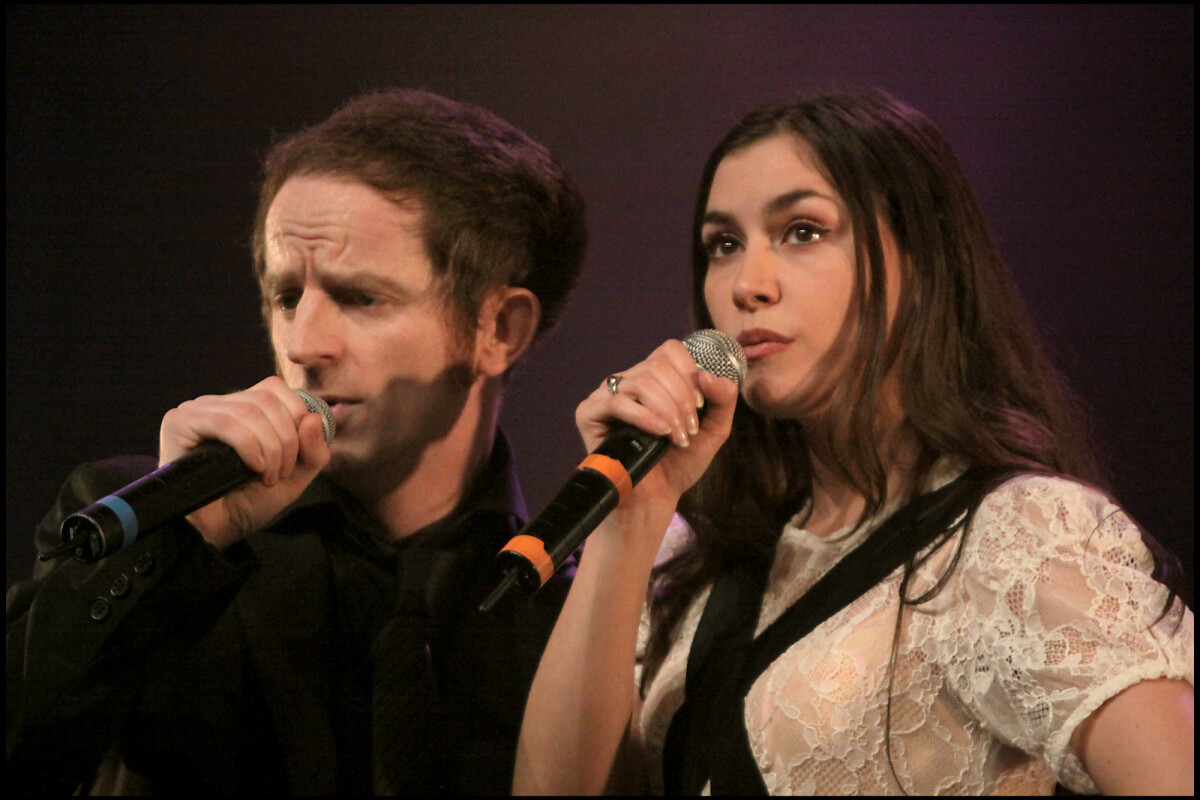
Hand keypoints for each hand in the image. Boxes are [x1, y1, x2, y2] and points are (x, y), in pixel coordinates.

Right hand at [158, 376, 329, 548]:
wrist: (215, 532)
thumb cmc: (250, 503)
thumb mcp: (295, 477)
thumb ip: (313, 450)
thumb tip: (313, 418)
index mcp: (243, 408)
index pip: (275, 388)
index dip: (296, 415)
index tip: (296, 456)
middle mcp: (218, 404)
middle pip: (266, 398)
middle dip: (286, 438)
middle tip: (281, 473)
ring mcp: (197, 411)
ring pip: (248, 410)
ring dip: (269, 446)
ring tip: (267, 477)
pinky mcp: (180, 423)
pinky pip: (224, 422)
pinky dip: (248, 445)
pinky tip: (253, 468)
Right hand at [575, 339, 738, 512]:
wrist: (656, 497)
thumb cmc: (680, 462)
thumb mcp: (714, 429)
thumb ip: (722, 399)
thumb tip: (708, 374)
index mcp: (654, 377)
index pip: (670, 350)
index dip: (690, 373)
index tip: (700, 405)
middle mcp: (629, 380)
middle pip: (658, 365)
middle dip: (682, 397)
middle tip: (689, 429)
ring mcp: (607, 394)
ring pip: (641, 381)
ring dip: (667, 410)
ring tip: (677, 438)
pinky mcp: (589, 413)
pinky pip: (617, 401)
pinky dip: (644, 416)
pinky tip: (660, 433)